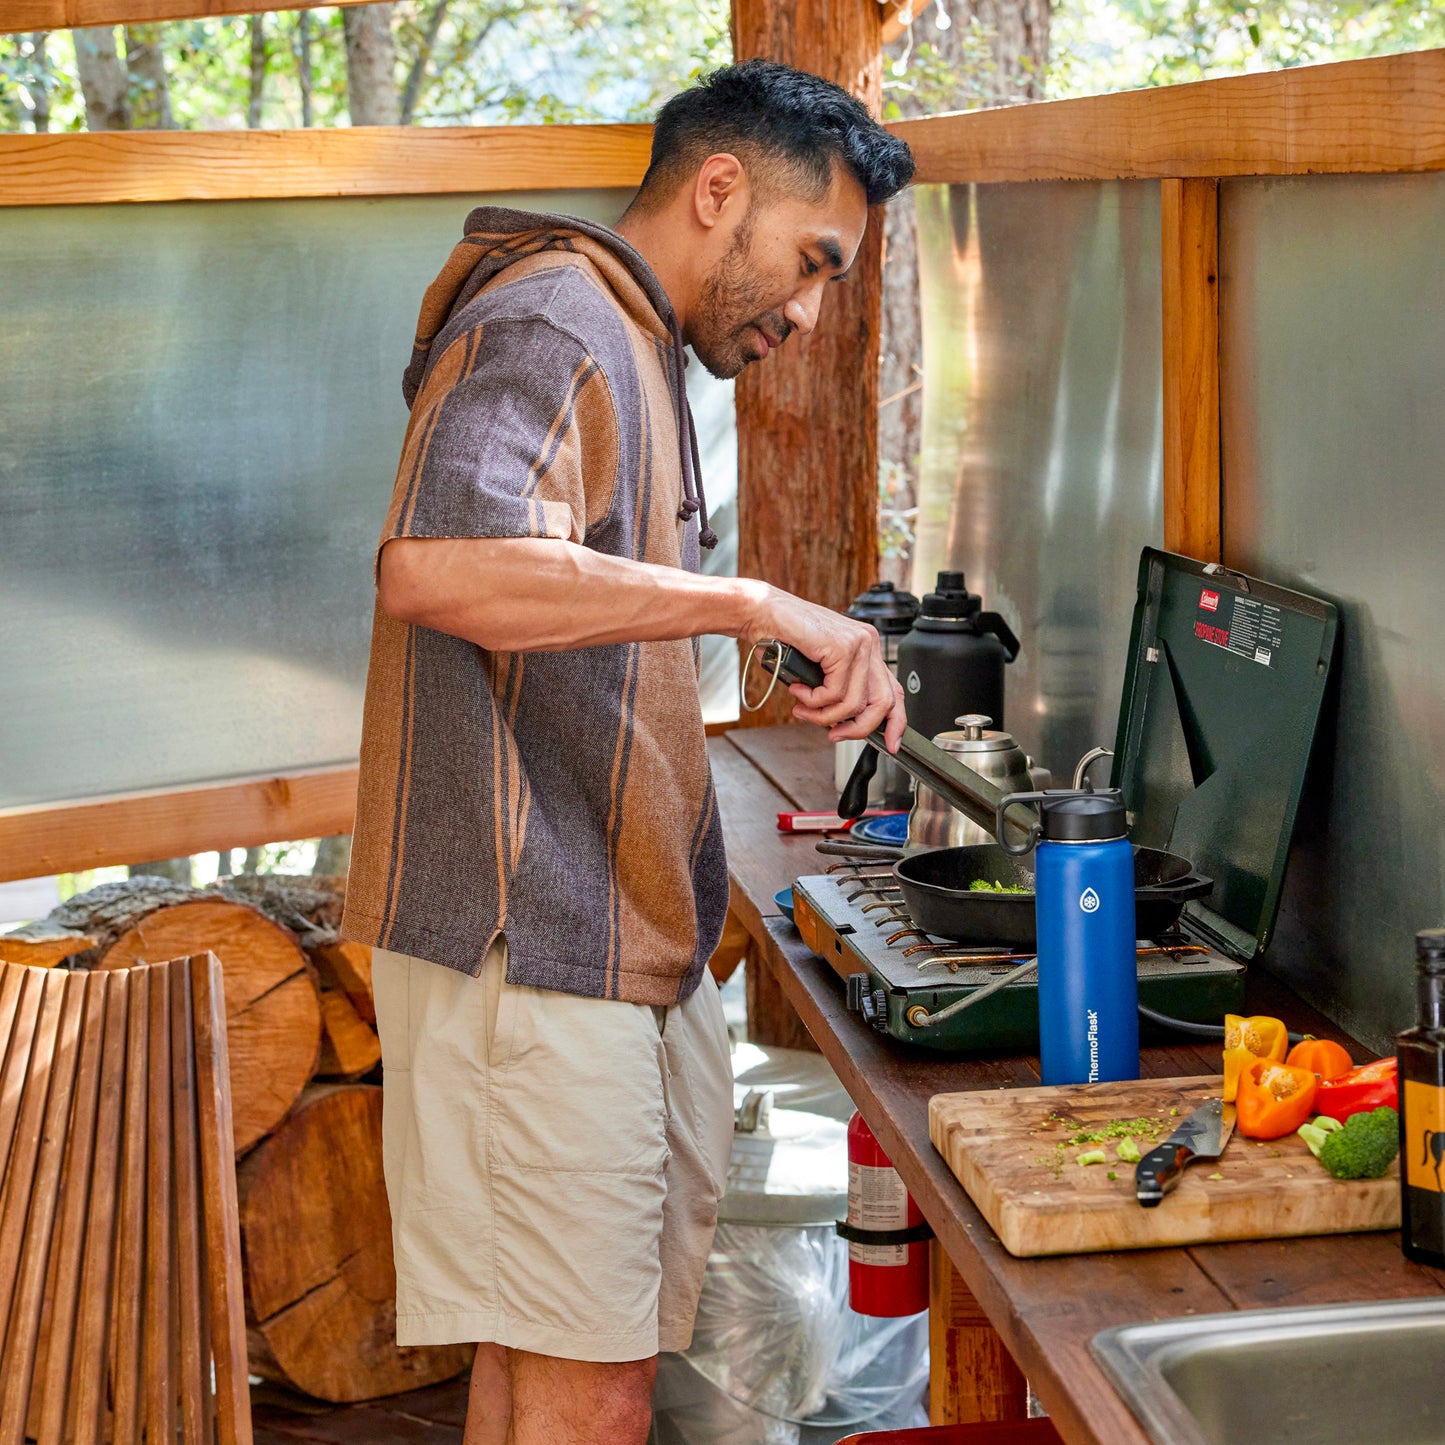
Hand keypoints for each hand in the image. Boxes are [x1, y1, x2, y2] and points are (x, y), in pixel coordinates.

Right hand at [748, 587, 906, 751]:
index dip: (895, 722)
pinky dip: (813, 700)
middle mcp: (868, 643)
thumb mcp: (819, 670)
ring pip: (854, 703)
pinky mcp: (841, 647)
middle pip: (882, 702)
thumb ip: (837, 689)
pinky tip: (798, 689)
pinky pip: (834, 693)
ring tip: (803, 708)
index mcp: (867, 647)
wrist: (761, 612)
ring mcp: (858, 643)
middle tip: (834, 734)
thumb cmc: (783, 638)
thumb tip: (844, 723)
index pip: (894, 691)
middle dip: (858, 728)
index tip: (890, 744)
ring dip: (823, 715)